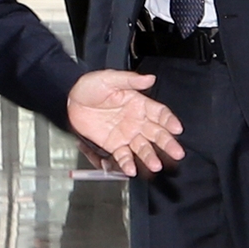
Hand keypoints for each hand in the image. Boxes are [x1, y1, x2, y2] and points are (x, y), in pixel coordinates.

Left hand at [67, 69, 184, 174]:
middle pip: (157, 133)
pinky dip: (128, 163)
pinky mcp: (114, 145)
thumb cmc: (90, 87)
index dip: (169, 120)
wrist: (70, 100)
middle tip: (177, 152)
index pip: (160, 113)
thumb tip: (149, 78)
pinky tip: (131, 169)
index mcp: (139, 104)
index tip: (176, 128)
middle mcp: (137, 121)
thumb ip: (129, 80)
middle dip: (168, 143)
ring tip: (156, 165)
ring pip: (143, 147)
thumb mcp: (109, 79)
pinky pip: (123, 156)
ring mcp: (127, 134)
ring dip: (150, 157)